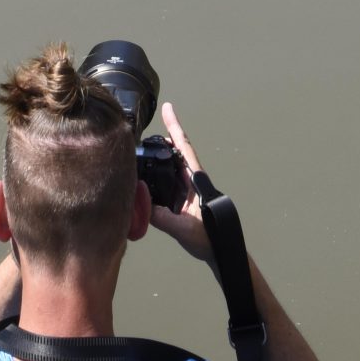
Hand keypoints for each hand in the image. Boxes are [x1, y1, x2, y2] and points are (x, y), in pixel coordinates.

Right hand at [149, 102, 213, 261]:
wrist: (220, 252)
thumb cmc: (210, 239)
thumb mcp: (185, 229)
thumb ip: (163, 218)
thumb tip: (141, 206)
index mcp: (196, 181)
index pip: (184, 148)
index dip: (175, 127)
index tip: (168, 108)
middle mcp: (191, 181)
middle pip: (174, 154)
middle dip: (160, 140)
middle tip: (143, 131)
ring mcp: (185, 191)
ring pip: (168, 168)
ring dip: (156, 159)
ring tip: (139, 152)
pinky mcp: (180, 201)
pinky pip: (165, 183)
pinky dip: (154, 177)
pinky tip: (143, 179)